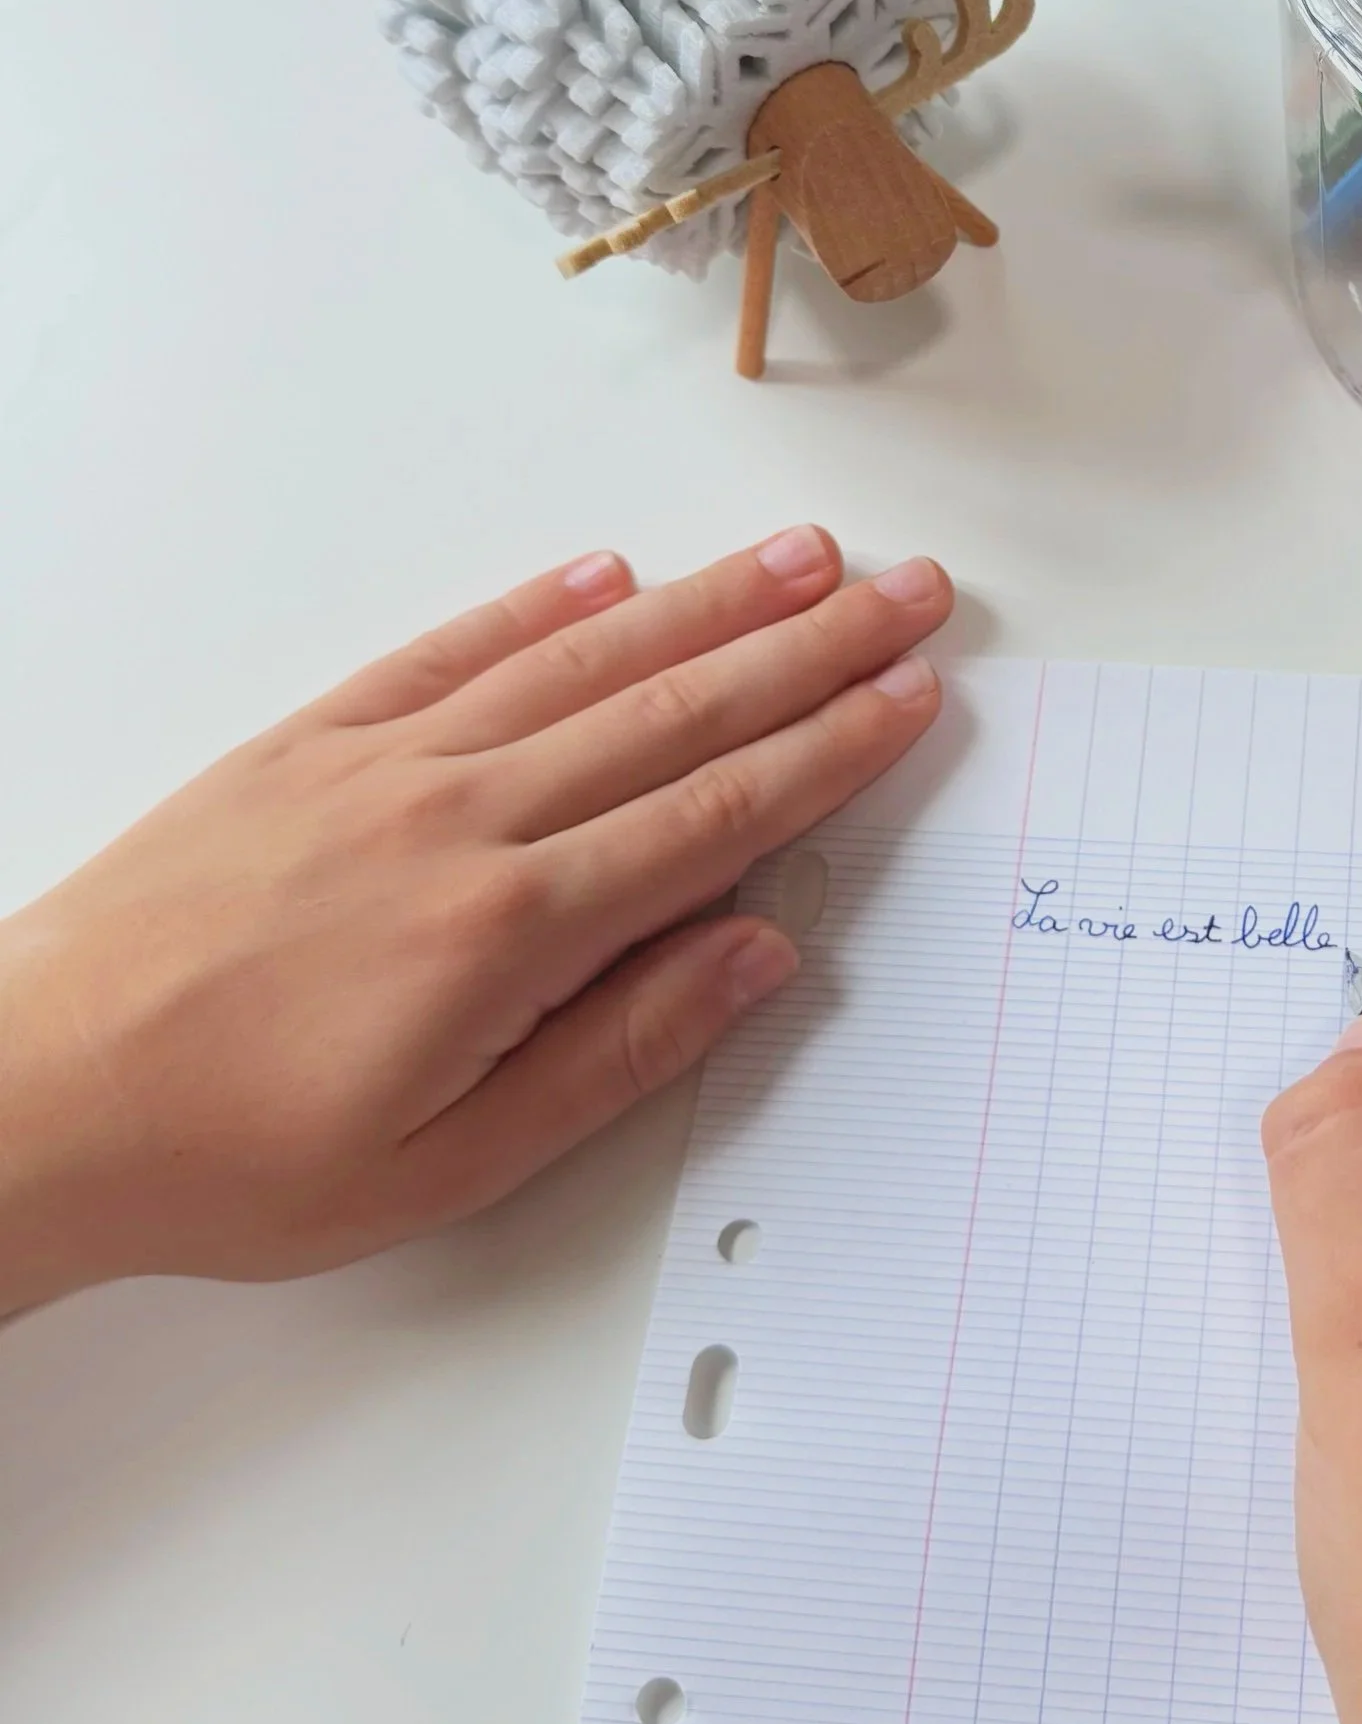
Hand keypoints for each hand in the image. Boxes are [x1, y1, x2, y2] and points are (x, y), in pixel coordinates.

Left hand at [0, 527, 950, 1307]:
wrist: (30, 1096)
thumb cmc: (227, 1158)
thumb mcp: (450, 1166)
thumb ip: (619, 1052)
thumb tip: (754, 957)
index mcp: (508, 929)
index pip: (717, 813)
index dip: (831, 748)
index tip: (911, 694)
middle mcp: (459, 817)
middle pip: (677, 711)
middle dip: (811, 648)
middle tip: (909, 594)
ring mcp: (380, 764)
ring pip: (581, 661)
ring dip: (706, 602)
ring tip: (801, 557)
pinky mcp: (306, 743)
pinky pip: (448, 651)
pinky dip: (536, 606)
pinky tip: (607, 572)